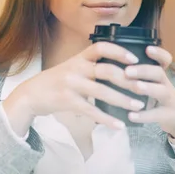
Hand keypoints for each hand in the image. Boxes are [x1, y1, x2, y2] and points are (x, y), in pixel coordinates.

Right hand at [4, 41, 146, 132]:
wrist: (30, 95)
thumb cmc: (54, 81)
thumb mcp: (70, 68)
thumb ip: (89, 66)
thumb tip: (115, 69)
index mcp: (78, 58)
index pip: (101, 47)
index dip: (119, 51)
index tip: (135, 60)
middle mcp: (75, 69)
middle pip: (106, 70)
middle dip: (128, 79)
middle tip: (144, 87)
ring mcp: (71, 85)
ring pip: (102, 91)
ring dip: (123, 100)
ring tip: (138, 106)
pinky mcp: (67, 102)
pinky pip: (91, 111)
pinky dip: (107, 119)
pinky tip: (119, 126)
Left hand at [123, 46, 174, 138]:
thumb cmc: (158, 98)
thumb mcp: (152, 84)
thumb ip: (138, 76)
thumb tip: (112, 64)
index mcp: (160, 75)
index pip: (165, 59)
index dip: (158, 53)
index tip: (147, 49)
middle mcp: (166, 84)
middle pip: (159, 73)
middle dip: (143, 70)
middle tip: (127, 71)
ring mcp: (169, 99)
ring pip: (162, 91)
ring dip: (148, 88)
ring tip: (135, 86)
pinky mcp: (168, 115)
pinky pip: (157, 115)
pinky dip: (143, 115)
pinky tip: (130, 115)